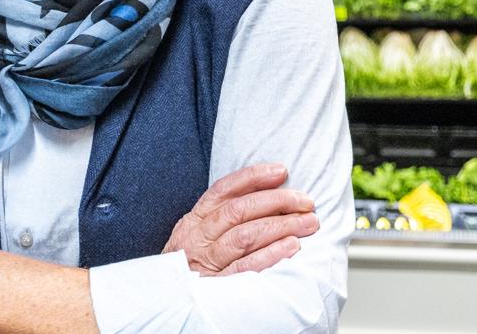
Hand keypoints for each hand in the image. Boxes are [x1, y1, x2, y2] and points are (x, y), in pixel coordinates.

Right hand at [163, 163, 317, 275]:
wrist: (168, 304)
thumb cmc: (190, 267)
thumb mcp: (195, 237)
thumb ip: (218, 218)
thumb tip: (262, 195)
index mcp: (193, 221)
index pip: (224, 190)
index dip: (253, 178)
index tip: (281, 171)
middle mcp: (197, 238)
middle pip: (238, 211)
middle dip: (276, 201)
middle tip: (305, 201)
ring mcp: (206, 263)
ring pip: (244, 236)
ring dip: (280, 226)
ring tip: (308, 222)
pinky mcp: (216, 288)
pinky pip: (246, 268)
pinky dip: (270, 255)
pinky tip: (291, 246)